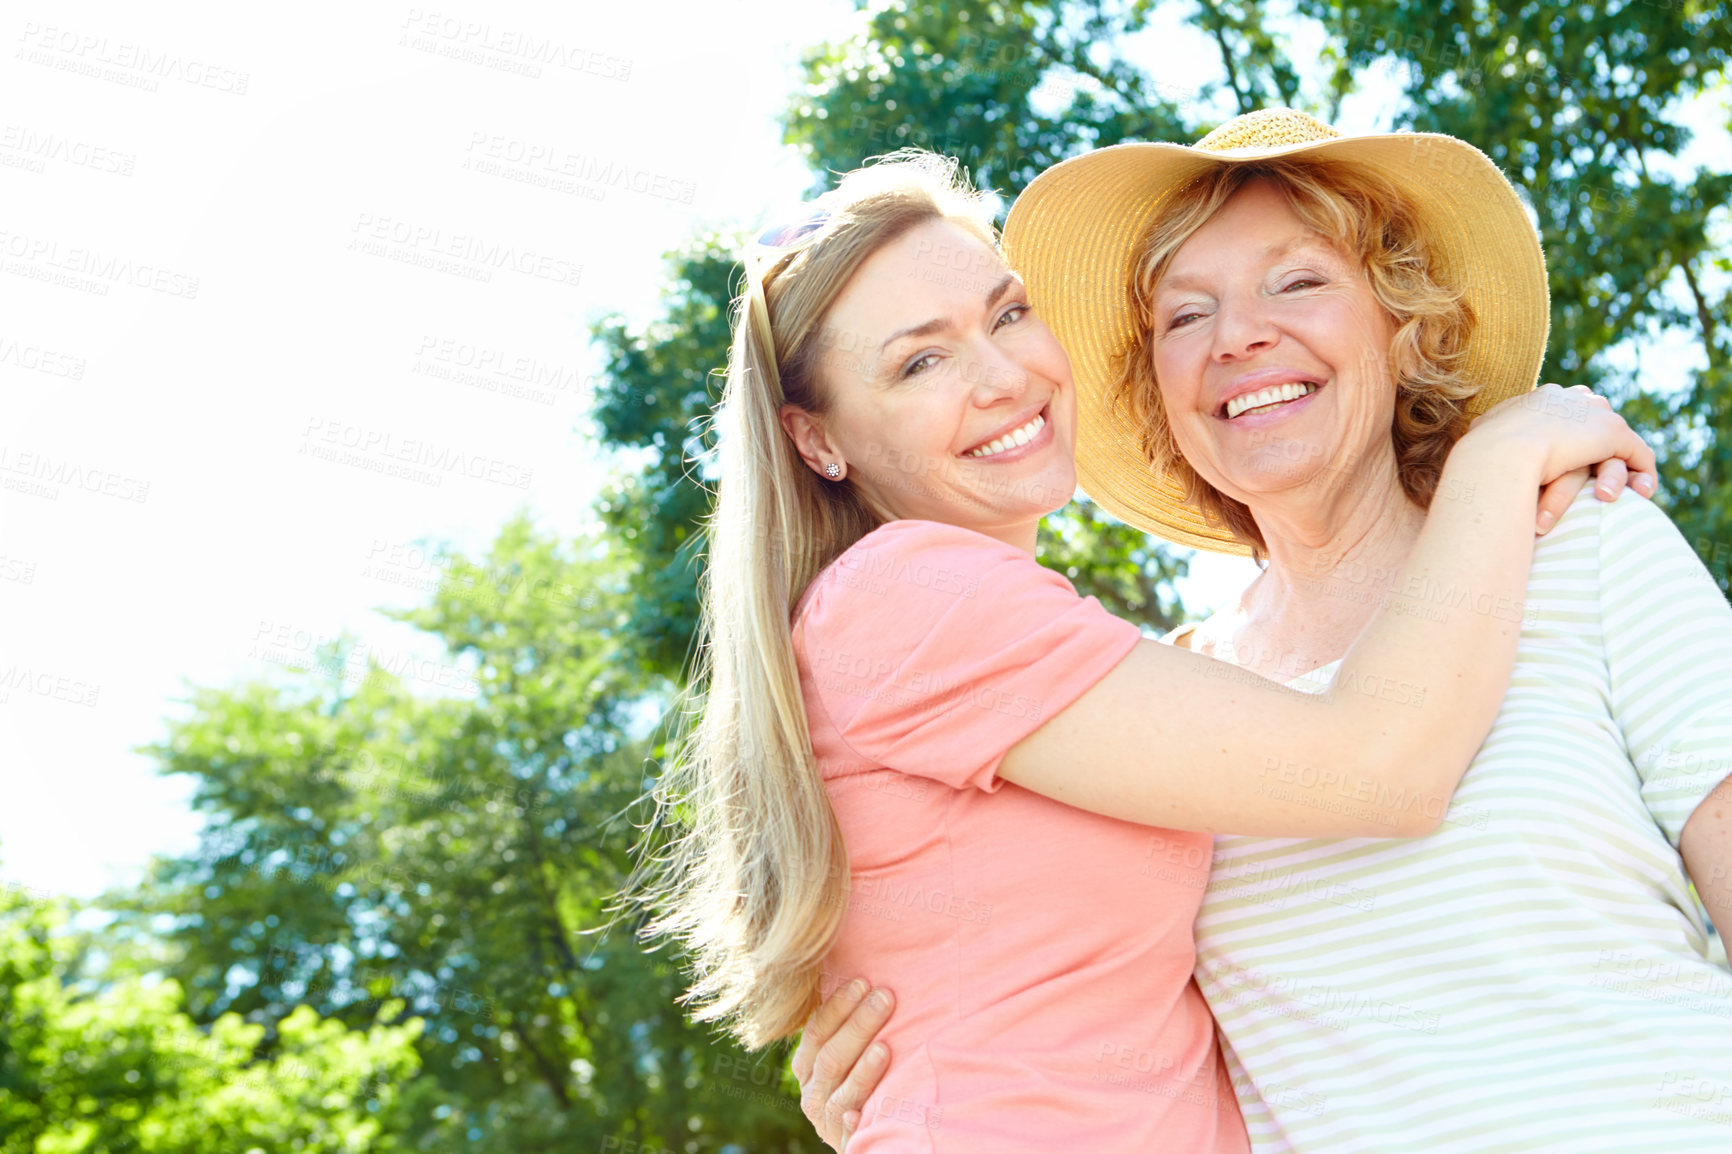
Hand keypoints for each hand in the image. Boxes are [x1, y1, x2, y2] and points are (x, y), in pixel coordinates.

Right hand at [791, 980, 894, 1150]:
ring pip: (840, 1095)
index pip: (817, 1032)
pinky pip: (850, 1135)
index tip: (863, 982)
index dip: (838, 1007)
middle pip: (831, 1058)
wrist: (858, 1133)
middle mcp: (811, 1093)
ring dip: (862, 1071)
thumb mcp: (843, 1056)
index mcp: (806, 1067)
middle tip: (885, 998)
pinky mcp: (846, 1144)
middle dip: (859, 1026)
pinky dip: (854, 1124)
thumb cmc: (857, 1081)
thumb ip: (846, 1029)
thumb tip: (866, 979)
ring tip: (885, 1048)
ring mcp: (828, 1121)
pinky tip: (862, 1114)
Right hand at [1466, 384, 1657, 533]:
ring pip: (1617, 439)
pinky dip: (1642, 473)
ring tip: (1619, 492)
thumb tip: (1475, 444)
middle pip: (1596, 417)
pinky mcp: (1612, 433)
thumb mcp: (1482, 440)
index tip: (1569, 456)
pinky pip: (1637, 453)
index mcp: (1540, 398)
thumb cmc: (1480, 455)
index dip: (1572, 433)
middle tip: (1601, 473)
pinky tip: (1642, 493)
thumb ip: (1490, 437)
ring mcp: (1592, 413)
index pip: (1566, 409)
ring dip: (1620, 466)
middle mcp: (1570, 397)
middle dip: (1602, 443)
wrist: (1499, 453)